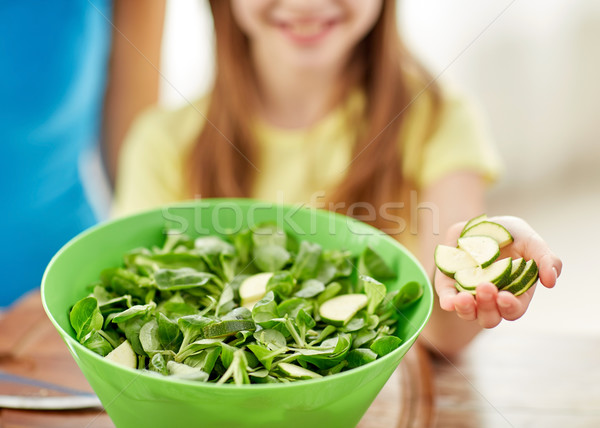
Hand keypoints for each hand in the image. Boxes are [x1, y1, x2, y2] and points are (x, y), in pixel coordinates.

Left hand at [435, 216, 562, 327]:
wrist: (481, 223)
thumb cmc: (511, 235)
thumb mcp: (531, 241)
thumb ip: (546, 259)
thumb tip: (551, 281)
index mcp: (514, 293)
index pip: (513, 310)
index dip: (509, 307)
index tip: (504, 296)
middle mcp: (491, 299)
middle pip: (490, 317)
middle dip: (487, 307)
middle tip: (486, 287)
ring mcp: (469, 294)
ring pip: (468, 313)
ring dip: (466, 309)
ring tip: (464, 298)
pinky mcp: (449, 286)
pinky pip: (448, 299)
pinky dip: (448, 302)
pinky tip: (449, 302)